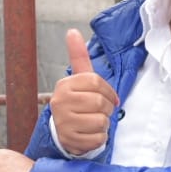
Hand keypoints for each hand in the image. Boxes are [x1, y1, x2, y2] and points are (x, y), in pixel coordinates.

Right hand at [48, 29, 117, 155]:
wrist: (62, 131)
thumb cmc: (77, 102)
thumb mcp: (78, 80)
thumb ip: (77, 56)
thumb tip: (72, 31)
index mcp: (65, 85)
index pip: (96, 82)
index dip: (109, 91)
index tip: (110, 98)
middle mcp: (60, 102)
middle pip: (100, 102)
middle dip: (107, 109)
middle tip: (101, 111)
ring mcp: (63, 122)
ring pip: (100, 121)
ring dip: (103, 124)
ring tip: (94, 122)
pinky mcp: (69, 140)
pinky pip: (98, 138)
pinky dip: (100, 138)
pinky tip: (90, 133)